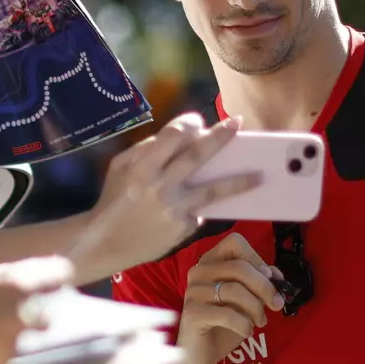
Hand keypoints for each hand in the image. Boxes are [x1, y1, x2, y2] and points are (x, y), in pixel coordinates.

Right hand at [0, 256, 73, 363]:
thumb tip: (28, 278)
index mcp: (15, 286)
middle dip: (29, 316)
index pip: (58, 275)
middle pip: (43, 317)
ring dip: (6, 340)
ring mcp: (9, 349)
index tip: (50, 279)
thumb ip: (5, 279)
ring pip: (19, 344)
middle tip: (0, 315)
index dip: (54, 276)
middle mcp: (20, 318)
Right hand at [78, 113, 260, 277]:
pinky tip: (193, 206)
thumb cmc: (112, 200)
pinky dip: (199, 205)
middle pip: (198, 155)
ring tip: (260, 175)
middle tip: (238, 122)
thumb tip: (178, 136)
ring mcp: (174, 209)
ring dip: (240, 181)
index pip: (173, 135)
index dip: (190, 123)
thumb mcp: (119, 167)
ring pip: (214, 190)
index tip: (200, 120)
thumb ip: (146, 149)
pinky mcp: (182, 228)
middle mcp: (161, 186)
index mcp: (142, 167)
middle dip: (221, 137)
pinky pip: (199, 210)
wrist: (104, 242)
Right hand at [165, 233, 283, 363]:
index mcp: (210, 262)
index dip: (257, 258)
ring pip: (236, 290)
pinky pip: (228, 315)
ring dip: (256, 309)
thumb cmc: (222, 324)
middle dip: (265, 287)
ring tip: (259, 322)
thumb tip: (275, 274)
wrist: (199, 355)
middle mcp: (198, 272)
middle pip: (240, 267)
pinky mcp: (193, 314)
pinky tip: (245, 331)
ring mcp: (193, 292)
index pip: (234, 242)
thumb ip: (258, 282)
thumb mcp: (245, 300)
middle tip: (276, 305)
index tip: (270, 278)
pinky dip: (244, 325)